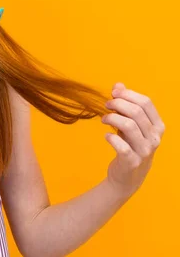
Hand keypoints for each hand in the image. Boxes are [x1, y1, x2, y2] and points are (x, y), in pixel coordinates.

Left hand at [101, 82, 164, 196]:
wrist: (128, 176)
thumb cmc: (130, 145)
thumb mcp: (130, 124)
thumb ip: (125, 104)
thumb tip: (118, 85)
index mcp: (157, 126)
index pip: (146, 102)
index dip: (128, 94)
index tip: (113, 93)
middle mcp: (154, 137)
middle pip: (136, 112)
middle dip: (117, 104)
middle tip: (106, 105)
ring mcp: (145, 150)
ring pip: (129, 126)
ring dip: (112, 118)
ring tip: (103, 119)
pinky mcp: (132, 162)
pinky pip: (122, 146)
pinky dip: (111, 138)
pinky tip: (106, 135)